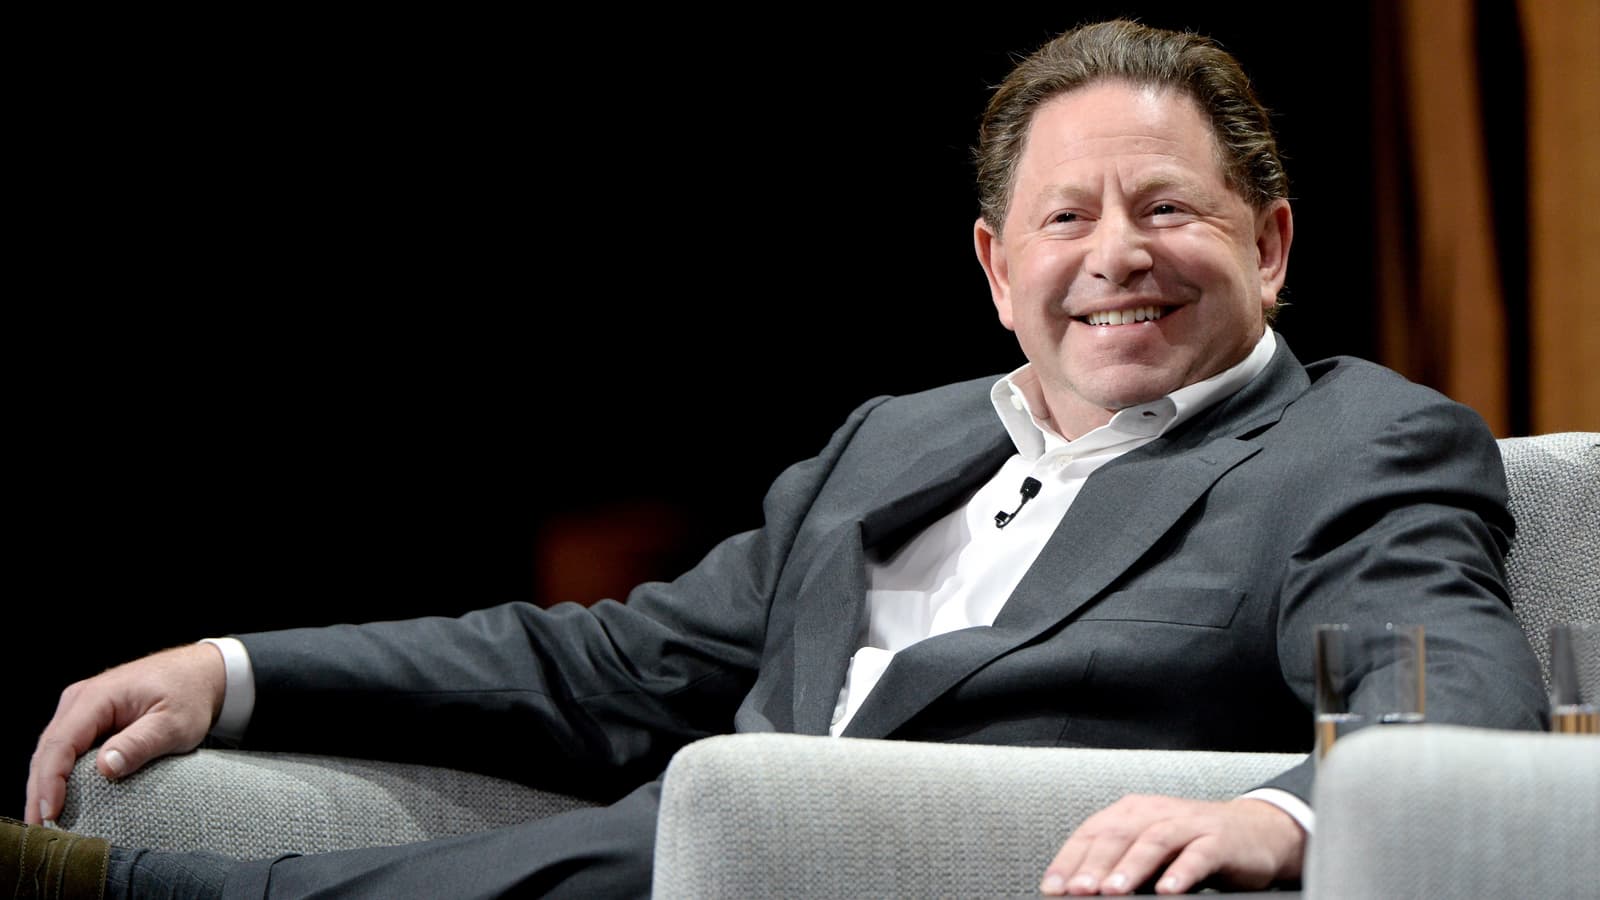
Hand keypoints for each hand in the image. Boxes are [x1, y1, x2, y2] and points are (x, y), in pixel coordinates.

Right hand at [25, 642, 226, 823]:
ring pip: (50, 753)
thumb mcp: (175, 723)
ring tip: (43, 826)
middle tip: (38, 833)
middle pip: (46, 752)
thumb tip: (105, 768)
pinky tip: (58, 802)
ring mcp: (79, 709)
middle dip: (38, 793)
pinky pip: (63, 751)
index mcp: (96, 697)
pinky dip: (57, 777)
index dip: (50, 782)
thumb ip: (141, 743)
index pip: (60, 744)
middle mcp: (79, 701)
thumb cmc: (189, 696)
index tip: (51, 815)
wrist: (198, 674)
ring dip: (43, 788)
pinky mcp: (87, 721)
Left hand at [1038, 795, 1304, 894]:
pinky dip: (1181, 873)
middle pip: (1118, 835)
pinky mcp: (1219, 840)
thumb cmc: (1193, 842)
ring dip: (1131, 868)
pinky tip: (1167, 891)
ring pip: (1154, 841)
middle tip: (1078, 891)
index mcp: (1131, 812)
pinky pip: (1198, 855)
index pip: (1092, 833)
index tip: (1052, 887)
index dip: (1069, 860)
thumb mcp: (1151, 849)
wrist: (1255, 830)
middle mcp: (1156, 813)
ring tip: (1113, 892)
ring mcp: (1189, 824)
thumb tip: (1081, 891)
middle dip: (1094, 866)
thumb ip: (1121, 863)